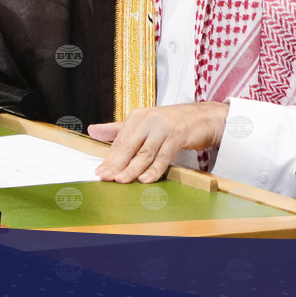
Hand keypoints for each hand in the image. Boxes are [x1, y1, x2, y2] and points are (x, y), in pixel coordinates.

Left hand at [87, 101, 228, 182]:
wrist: (203, 118)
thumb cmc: (172, 123)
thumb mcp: (143, 123)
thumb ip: (118, 129)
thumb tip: (92, 130)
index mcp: (138, 116)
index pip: (120, 140)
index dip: (110, 158)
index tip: (100, 172)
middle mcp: (149, 119)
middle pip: (129, 145)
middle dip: (117, 164)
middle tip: (106, 178)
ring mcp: (163, 127)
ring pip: (145, 152)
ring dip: (133, 168)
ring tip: (121, 180)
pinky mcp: (178, 135)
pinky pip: (163, 156)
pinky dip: (154, 169)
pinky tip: (145, 178)